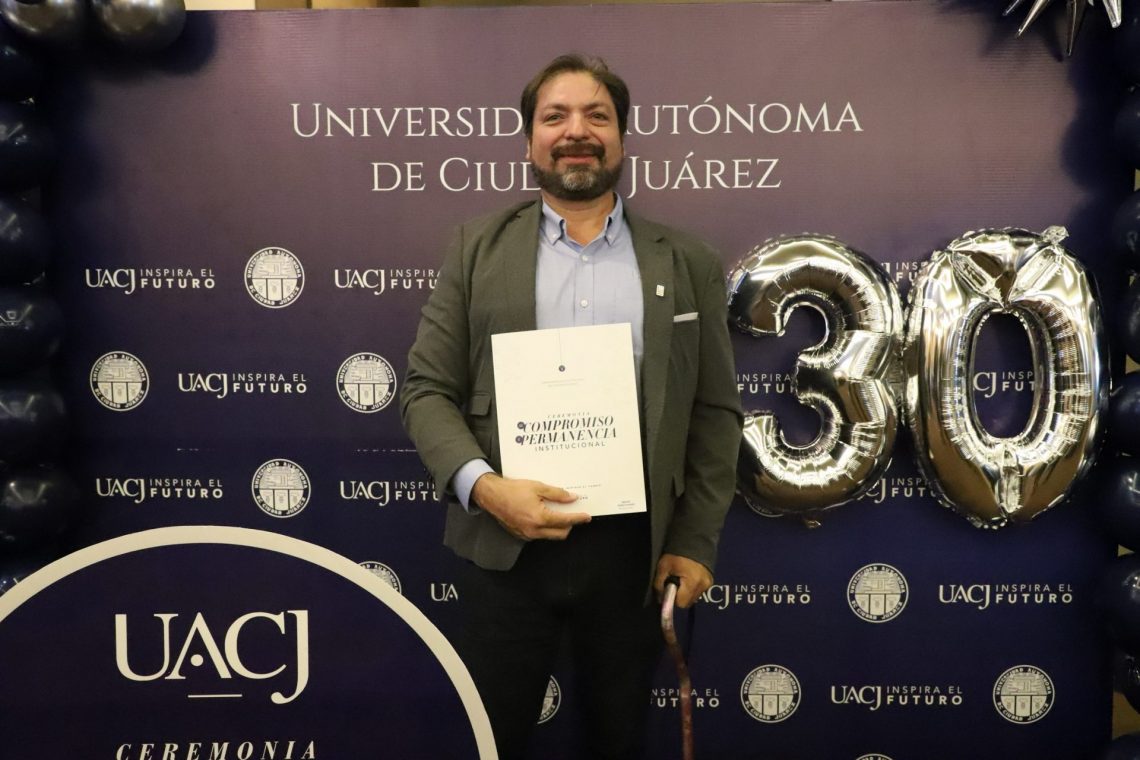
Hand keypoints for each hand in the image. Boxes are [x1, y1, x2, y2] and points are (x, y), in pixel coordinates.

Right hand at [471, 473, 590, 540]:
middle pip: (560, 533)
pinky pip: (539, 535)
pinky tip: (545, 516)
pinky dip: (546, 528)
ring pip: (550, 535)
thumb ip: (557, 494)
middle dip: (570, 525)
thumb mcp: (538, 487)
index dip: (578, 518)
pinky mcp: (521, 535)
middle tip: (573, 514)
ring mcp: (527, 535)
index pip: (565, 521)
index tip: (586, 516)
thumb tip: (572, 498)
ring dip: (557, 527)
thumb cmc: (513, 489)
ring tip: (558, 513)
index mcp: (540, 518)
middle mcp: (534, 530)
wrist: (492, 496)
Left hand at [654, 553, 712, 608]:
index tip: (668, 590)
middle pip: (688, 603)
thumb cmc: (675, 555)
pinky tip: (688, 579)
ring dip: (686, 594)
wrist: (692, 541)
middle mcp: (703, 585)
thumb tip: (660, 600)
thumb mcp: (663, 568)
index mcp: (692, 582)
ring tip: (681, 580)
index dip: (672, 599)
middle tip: (674, 585)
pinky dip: (692, 589)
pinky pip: (699, 592)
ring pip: (694, 598)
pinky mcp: (710, 581)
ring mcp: (708, 584)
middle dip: (679, 597)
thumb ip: (659, 586)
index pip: (681, 603)